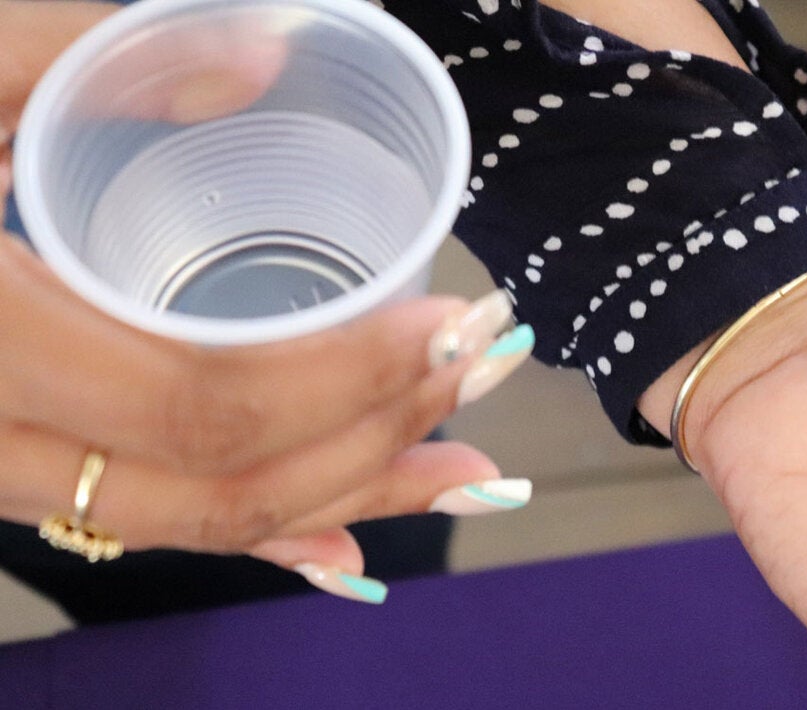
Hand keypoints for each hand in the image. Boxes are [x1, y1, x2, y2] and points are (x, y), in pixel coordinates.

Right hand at [0, 1, 532, 600]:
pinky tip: (344, 540)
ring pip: (191, 520)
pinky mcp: (10, 458)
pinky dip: (259, 530)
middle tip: (483, 381)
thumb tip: (270, 48)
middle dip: (374, 444)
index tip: (453, 325)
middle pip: (217, 486)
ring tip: (463, 469)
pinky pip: (146, 514)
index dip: (344, 381)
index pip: (197, 399)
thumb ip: (82, 52)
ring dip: (343, 499)